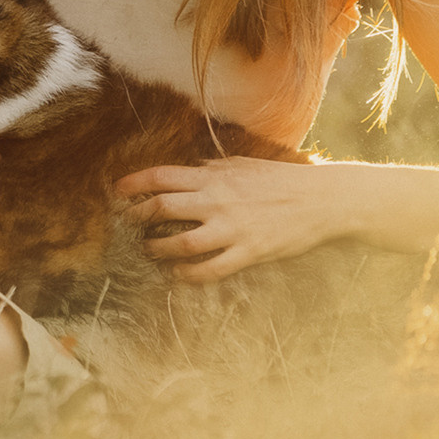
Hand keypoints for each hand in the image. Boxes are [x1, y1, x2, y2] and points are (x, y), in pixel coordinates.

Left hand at [113, 157, 342, 283]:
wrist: (322, 200)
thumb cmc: (282, 179)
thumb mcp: (244, 164)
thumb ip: (215, 167)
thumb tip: (193, 165)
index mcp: (214, 177)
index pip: (162, 176)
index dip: (135, 184)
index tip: (117, 191)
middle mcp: (217, 201)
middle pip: (162, 207)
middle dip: (137, 216)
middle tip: (126, 223)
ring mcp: (232, 228)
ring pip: (180, 243)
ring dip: (158, 249)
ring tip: (149, 250)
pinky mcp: (248, 253)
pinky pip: (209, 269)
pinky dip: (188, 274)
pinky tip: (178, 274)